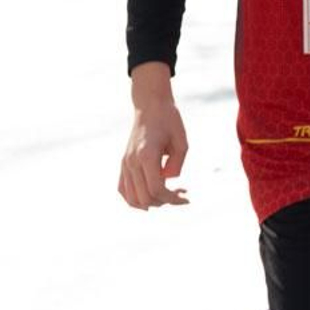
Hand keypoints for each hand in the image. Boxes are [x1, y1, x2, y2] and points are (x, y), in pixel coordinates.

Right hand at [119, 63, 189, 209]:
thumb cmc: (169, 120)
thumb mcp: (181, 141)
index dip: (172, 199)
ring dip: (151, 203)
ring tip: (167, 195)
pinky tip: (151, 196)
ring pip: (131, 198)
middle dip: (164, 202)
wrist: (150, 105)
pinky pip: (123, 189)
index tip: (186, 198)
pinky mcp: (123, 163)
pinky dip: (135, 198)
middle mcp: (132, 161)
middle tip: (181, 193)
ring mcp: (125, 163)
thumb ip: (177, 163)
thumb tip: (169, 180)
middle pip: (144, 198)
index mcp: (146, 155)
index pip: (156, 189)